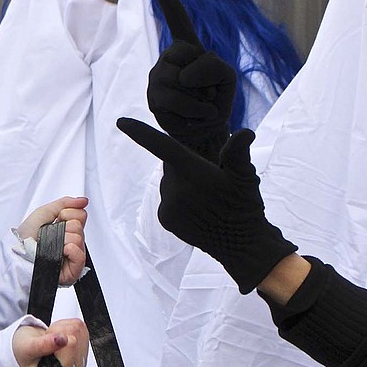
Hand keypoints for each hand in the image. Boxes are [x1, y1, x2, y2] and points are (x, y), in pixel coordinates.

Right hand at [13, 318, 88, 366]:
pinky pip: (80, 324)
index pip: (72, 344)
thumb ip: (43, 345)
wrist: (26, 350)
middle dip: (58, 331)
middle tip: (46, 341)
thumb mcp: (27, 349)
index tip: (45, 343)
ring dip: (61, 328)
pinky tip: (57, 337)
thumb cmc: (25, 354)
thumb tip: (63, 339)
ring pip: (79, 326)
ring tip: (50, 339)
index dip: (55, 337)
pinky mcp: (83, 345)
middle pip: (76, 332)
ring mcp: (81, 357)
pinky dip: (65, 326)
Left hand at [18, 196, 88, 285]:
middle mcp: (71, 242)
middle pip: (80, 225)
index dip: (67, 214)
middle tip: (52, 234)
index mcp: (66, 229)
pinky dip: (69, 250)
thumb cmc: (25, 237)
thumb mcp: (44, 213)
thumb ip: (65, 203)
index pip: (81, 215)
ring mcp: (72, 256)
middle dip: (64, 226)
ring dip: (63, 239)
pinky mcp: (73, 271)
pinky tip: (59, 253)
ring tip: (52, 245)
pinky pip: (80, 254)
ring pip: (79, 238)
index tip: (56, 220)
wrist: (18, 254)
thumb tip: (83, 200)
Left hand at [117, 117, 295, 293]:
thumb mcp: (246, 177)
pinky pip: (168, 199)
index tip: (121, 121)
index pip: (163, 146)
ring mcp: (168, 206)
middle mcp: (176, 189)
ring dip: (183, 183)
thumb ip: (238, 153)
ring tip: (207, 198)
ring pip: (170, 181)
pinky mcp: (165, 219)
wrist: (241, 245)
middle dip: (186, 165)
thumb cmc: (245, 205)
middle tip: (211, 180)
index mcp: (193, 173)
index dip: (141, 133)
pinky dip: (179, 199)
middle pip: (172, 164)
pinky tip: (198, 209)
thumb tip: (245, 132)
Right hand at [147, 0, 236, 162]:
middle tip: (208, 95)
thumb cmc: (217, 103)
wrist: (205, 135)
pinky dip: (194, 111)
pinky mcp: (153, 98)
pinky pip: (174, 99)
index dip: (169, 1)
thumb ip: (212, 67)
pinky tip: (194, 119)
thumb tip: (181, 77)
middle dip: (206, 78)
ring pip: (179, 79)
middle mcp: (168, 59)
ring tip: (203, 109)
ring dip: (201, 100)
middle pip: (186, 53)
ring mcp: (157, 77)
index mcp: (188, 49)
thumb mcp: (227, 78)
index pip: (178, 22)